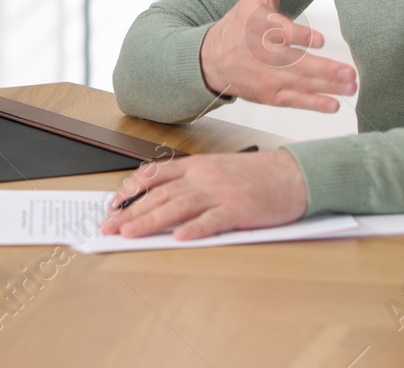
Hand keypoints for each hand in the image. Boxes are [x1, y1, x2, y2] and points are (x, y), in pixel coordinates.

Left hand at [98, 150, 308, 239]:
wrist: (294, 174)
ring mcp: (221, 193)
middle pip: (160, 194)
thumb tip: (159, 195)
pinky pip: (213, 220)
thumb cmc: (257, 175)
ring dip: (150, 220)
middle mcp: (204, 177)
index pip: (156, 176)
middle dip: (130, 211)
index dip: (130, 191)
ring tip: (129, 233)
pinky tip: (178, 237)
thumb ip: (191, 180)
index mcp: (198, 166)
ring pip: (178, 206)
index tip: (113, 205)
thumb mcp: (218, 169)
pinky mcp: (240, 209)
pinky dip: (194, 229)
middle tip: (109, 226)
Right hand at [198, 0, 357, 111]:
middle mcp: (263, 54)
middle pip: (295, 63)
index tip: (320, 40)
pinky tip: (334, 105)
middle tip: (350, 73)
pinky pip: (294, 101)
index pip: (280, 32)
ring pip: (299, 84)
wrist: (210, 59)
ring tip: (351, 87)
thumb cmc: (240, 22)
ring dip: (326, 87)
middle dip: (323, 70)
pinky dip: (314, 104)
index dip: (300, 36)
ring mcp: (267, 77)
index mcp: (260, 26)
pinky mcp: (270, 95)